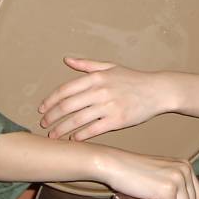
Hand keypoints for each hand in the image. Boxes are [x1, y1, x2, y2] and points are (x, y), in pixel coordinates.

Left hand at [38, 58, 168, 140]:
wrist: (157, 90)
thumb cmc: (132, 79)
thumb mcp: (110, 67)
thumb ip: (87, 65)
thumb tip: (67, 59)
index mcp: (96, 77)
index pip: (64, 90)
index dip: (49, 101)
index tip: (41, 109)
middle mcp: (100, 90)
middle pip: (67, 106)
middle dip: (51, 117)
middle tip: (43, 125)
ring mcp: (108, 106)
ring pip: (77, 120)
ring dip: (61, 130)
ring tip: (53, 136)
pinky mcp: (117, 120)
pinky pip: (92, 130)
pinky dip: (79, 136)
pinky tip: (73, 139)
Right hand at [100, 148, 198, 198]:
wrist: (117, 165)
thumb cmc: (136, 171)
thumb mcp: (164, 173)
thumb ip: (178, 184)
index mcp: (185, 165)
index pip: (198, 193)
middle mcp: (185, 170)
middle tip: (154, 195)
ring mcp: (178, 179)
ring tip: (150, 194)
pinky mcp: (169, 189)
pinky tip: (147, 196)